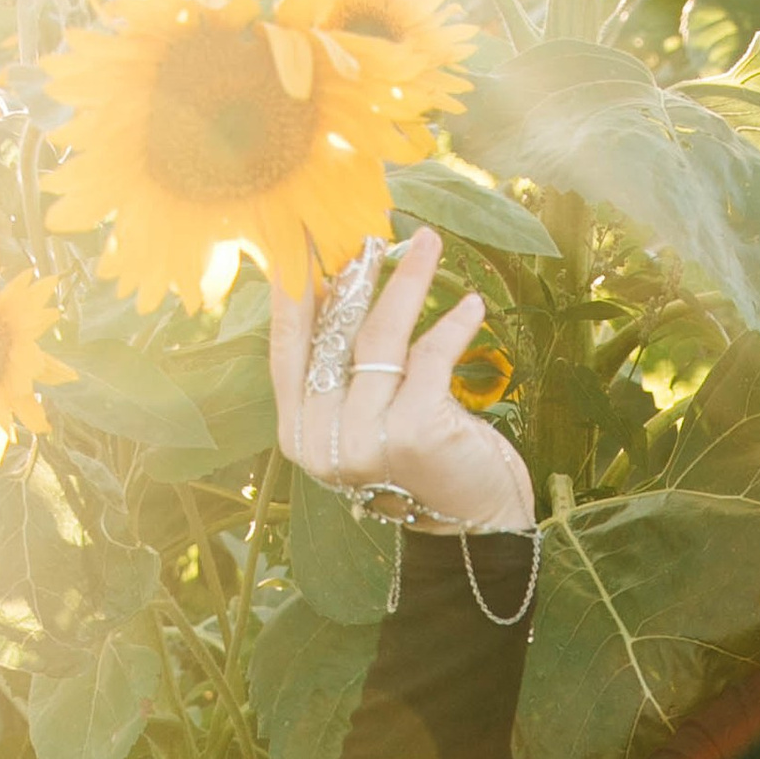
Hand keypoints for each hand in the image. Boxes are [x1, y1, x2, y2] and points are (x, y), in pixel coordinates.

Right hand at [268, 223, 532, 534]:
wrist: (473, 526)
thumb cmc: (423, 461)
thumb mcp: (370, 418)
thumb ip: (347, 374)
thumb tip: (344, 282)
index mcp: (299, 431)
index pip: (286, 347)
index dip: (292, 289)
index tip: (302, 239)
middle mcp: (321, 439)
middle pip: (333, 334)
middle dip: (354, 275)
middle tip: (374, 232)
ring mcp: (365, 439)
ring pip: (380, 337)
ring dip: (408, 281)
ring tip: (429, 242)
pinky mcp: (412, 432)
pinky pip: (429, 357)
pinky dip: (452, 325)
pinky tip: (471, 305)